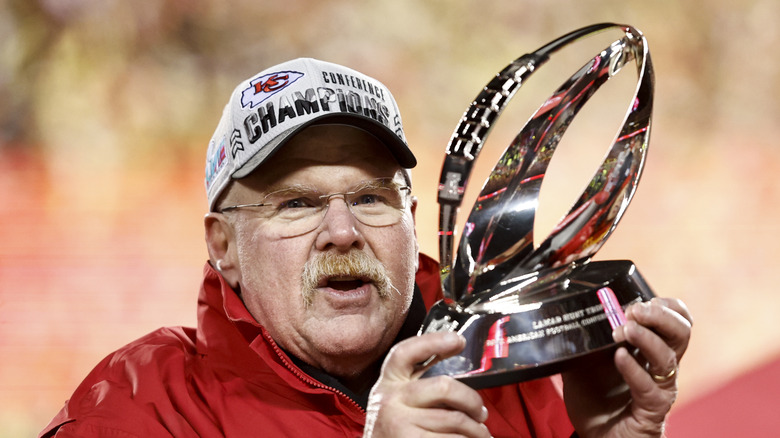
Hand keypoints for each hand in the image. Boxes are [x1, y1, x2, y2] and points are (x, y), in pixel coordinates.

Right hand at [363, 332, 490, 437]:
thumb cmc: (394, 428)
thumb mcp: (398, 399)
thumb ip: (421, 380)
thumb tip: (457, 356)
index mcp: (389, 381)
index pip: (406, 352)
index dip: (433, 341)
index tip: (459, 340)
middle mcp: (391, 398)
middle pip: (444, 386)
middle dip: (472, 400)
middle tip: (481, 413)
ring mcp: (399, 421)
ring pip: (455, 419)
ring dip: (476, 430)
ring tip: (480, 434)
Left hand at [562, 297, 692, 436]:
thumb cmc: (594, 401)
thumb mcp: (583, 361)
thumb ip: (581, 339)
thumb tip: (563, 313)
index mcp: (650, 350)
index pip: (676, 322)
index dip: (667, 306)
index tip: (644, 297)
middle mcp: (660, 368)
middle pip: (681, 334)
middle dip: (661, 315)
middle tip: (635, 309)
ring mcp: (659, 389)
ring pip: (668, 358)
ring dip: (646, 339)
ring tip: (624, 330)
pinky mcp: (652, 411)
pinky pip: (650, 388)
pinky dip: (635, 370)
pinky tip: (620, 357)